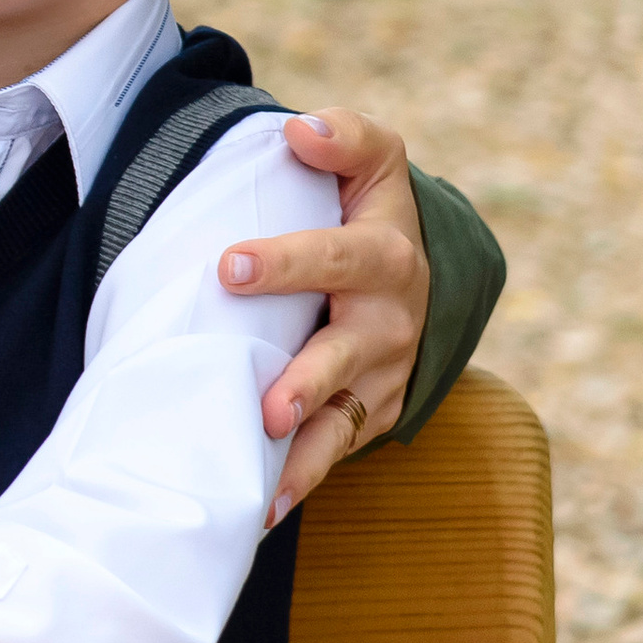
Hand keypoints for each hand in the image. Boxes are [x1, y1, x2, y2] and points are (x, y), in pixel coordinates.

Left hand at [221, 109, 430, 522]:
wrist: (413, 274)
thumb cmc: (370, 208)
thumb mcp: (374, 161)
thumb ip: (344, 139)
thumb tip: (300, 131)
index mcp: (385, 255)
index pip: (335, 255)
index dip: (286, 260)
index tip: (229, 266)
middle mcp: (390, 323)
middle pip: (344, 353)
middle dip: (306, 381)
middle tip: (266, 408)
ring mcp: (383, 377)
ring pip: (344, 422)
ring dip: (306, 454)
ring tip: (264, 484)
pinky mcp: (372, 416)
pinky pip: (334, 452)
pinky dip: (299, 482)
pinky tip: (258, 511)